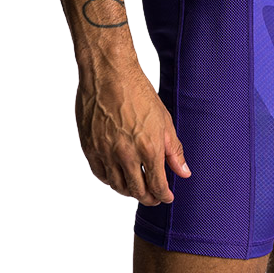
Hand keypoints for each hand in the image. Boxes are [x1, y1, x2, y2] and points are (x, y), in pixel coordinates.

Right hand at [75, 64, 191, 205]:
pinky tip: (117, 179)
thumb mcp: (164, 120)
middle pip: (137, 190)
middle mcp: (126, 154)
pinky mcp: (89, 147)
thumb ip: (174, 150)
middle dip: (148, 198)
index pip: (157, 185)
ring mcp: (105, 151)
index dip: (163, 196)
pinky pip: (99, 174)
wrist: (108, 74)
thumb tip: (184, 172)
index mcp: (148, 147)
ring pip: (117, 186)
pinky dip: (110, 181)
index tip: (167, 197)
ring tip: (136, 190)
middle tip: (153, 198)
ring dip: (129, 192)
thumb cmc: (139, 93)